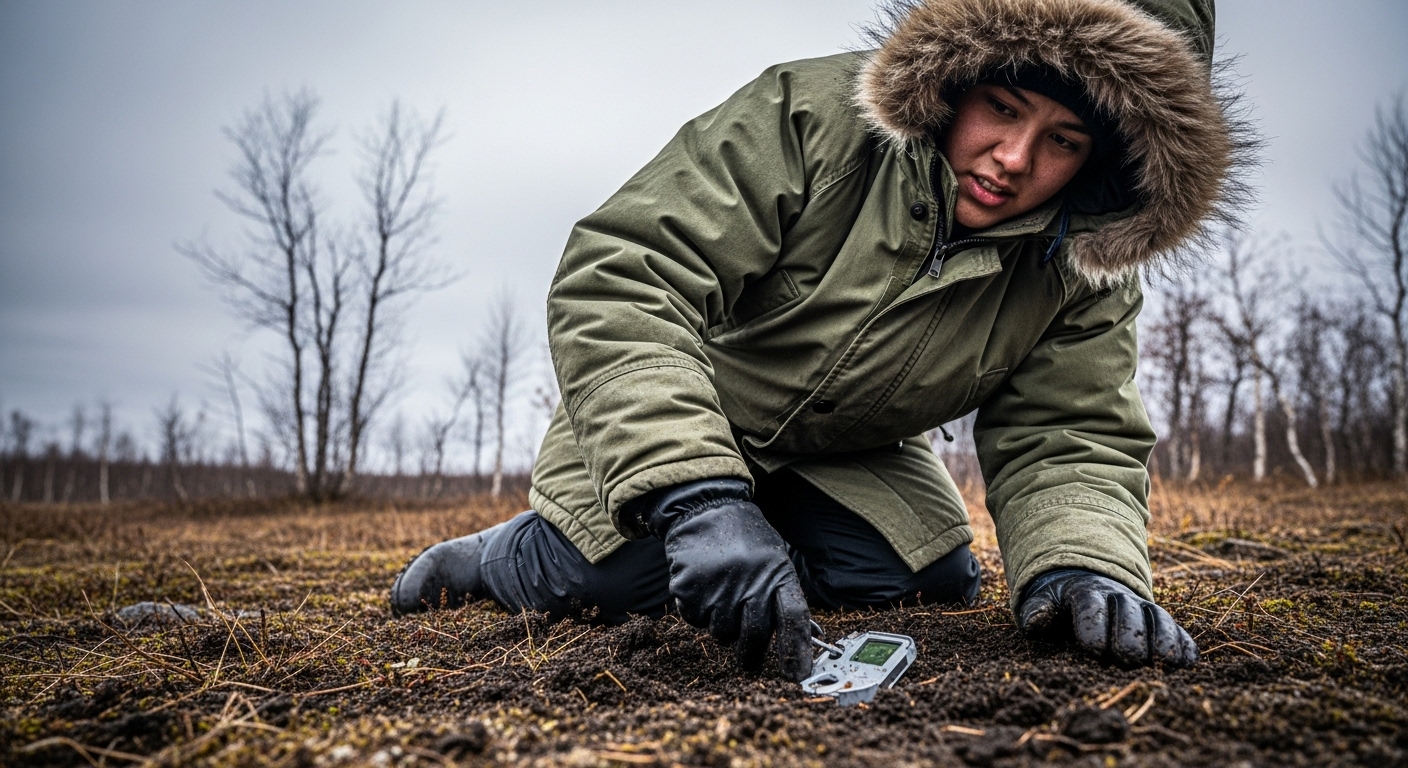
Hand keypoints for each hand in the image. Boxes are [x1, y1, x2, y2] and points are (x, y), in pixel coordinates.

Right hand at [636, 479, 812, 681]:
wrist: (703, 509)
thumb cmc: (743, 538)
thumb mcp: (774, 558)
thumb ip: (782, 595)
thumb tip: (803, 638)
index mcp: (777, 572)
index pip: (794, 617)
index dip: (797, 649)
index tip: (796, 675)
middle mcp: (749, 581)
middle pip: (754, 635)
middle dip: (752, 655)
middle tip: (749, 661)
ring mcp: (718, 586)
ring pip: (722, 633)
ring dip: (722, 626)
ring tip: (721, 595)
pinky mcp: (689, 590)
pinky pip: (695, 620)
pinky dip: (698, 612)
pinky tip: (703, 587)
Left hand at [1017, 568, 1197, 667]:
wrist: (1086, 582)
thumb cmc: (1061, 603)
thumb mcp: (1043, 601)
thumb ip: (1038, 611)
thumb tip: (1032, 622)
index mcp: (1086, 593)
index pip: (1092, 607)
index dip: (1094, 627)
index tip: (1094, 650)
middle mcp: (1119, 597)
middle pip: (1129, 615)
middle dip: (1129, 638)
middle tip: (1127, 661)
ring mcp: (1142, 608)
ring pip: (1158, 619)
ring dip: (1162, 641)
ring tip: (1164, 664)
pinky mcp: (1160, 621)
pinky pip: (1178, 630)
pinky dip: (1184, 645)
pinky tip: (1187, 663)